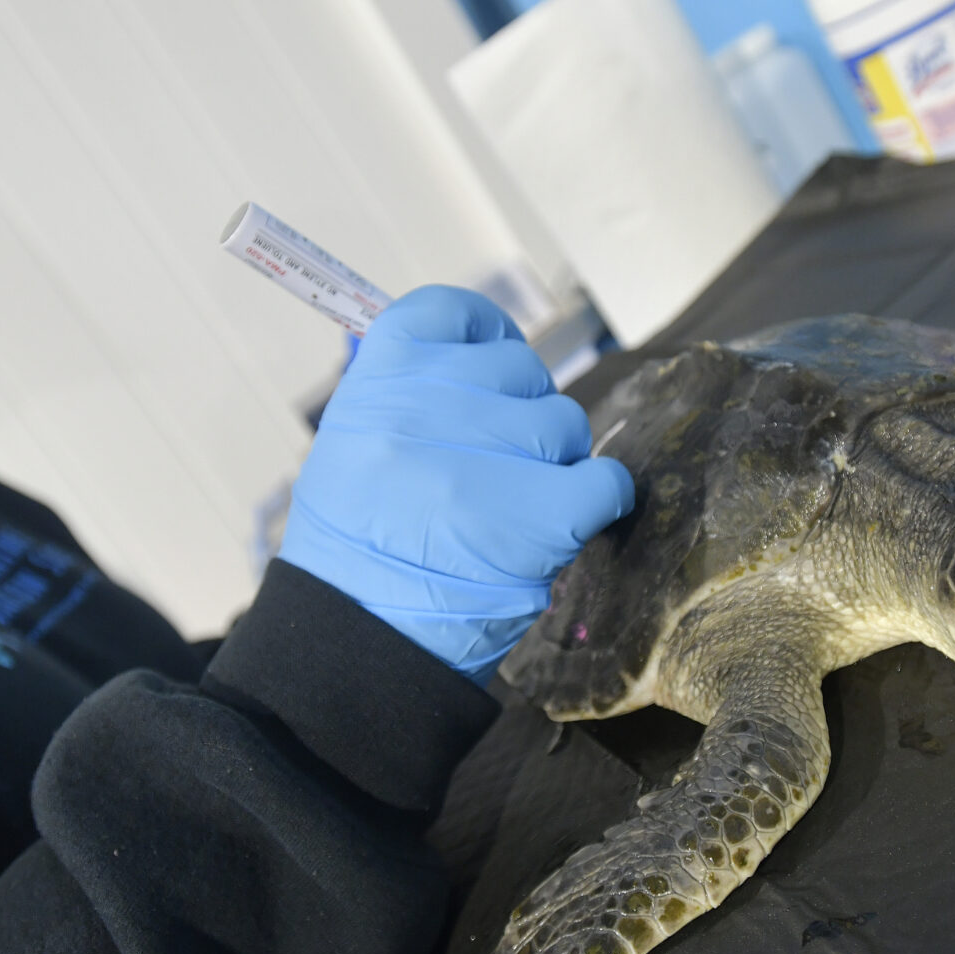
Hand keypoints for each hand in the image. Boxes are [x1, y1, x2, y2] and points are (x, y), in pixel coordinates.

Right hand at [280, 286, 634, 677]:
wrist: (355, 640)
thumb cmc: (357, 546)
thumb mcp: (351, 444)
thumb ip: (405, 390)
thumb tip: (472, 347)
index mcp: (377, 380)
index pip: (451, 312)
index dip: (485, 335)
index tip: (492, 364)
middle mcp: (426, 408)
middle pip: (519, 371)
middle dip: (521, 415)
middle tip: (497, 467)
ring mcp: (483, 462)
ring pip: (565, 423)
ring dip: (554, 463)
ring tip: (514, 506)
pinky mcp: (538, 517)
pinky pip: (603, 479)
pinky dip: (601, 499)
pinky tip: (571, 518)